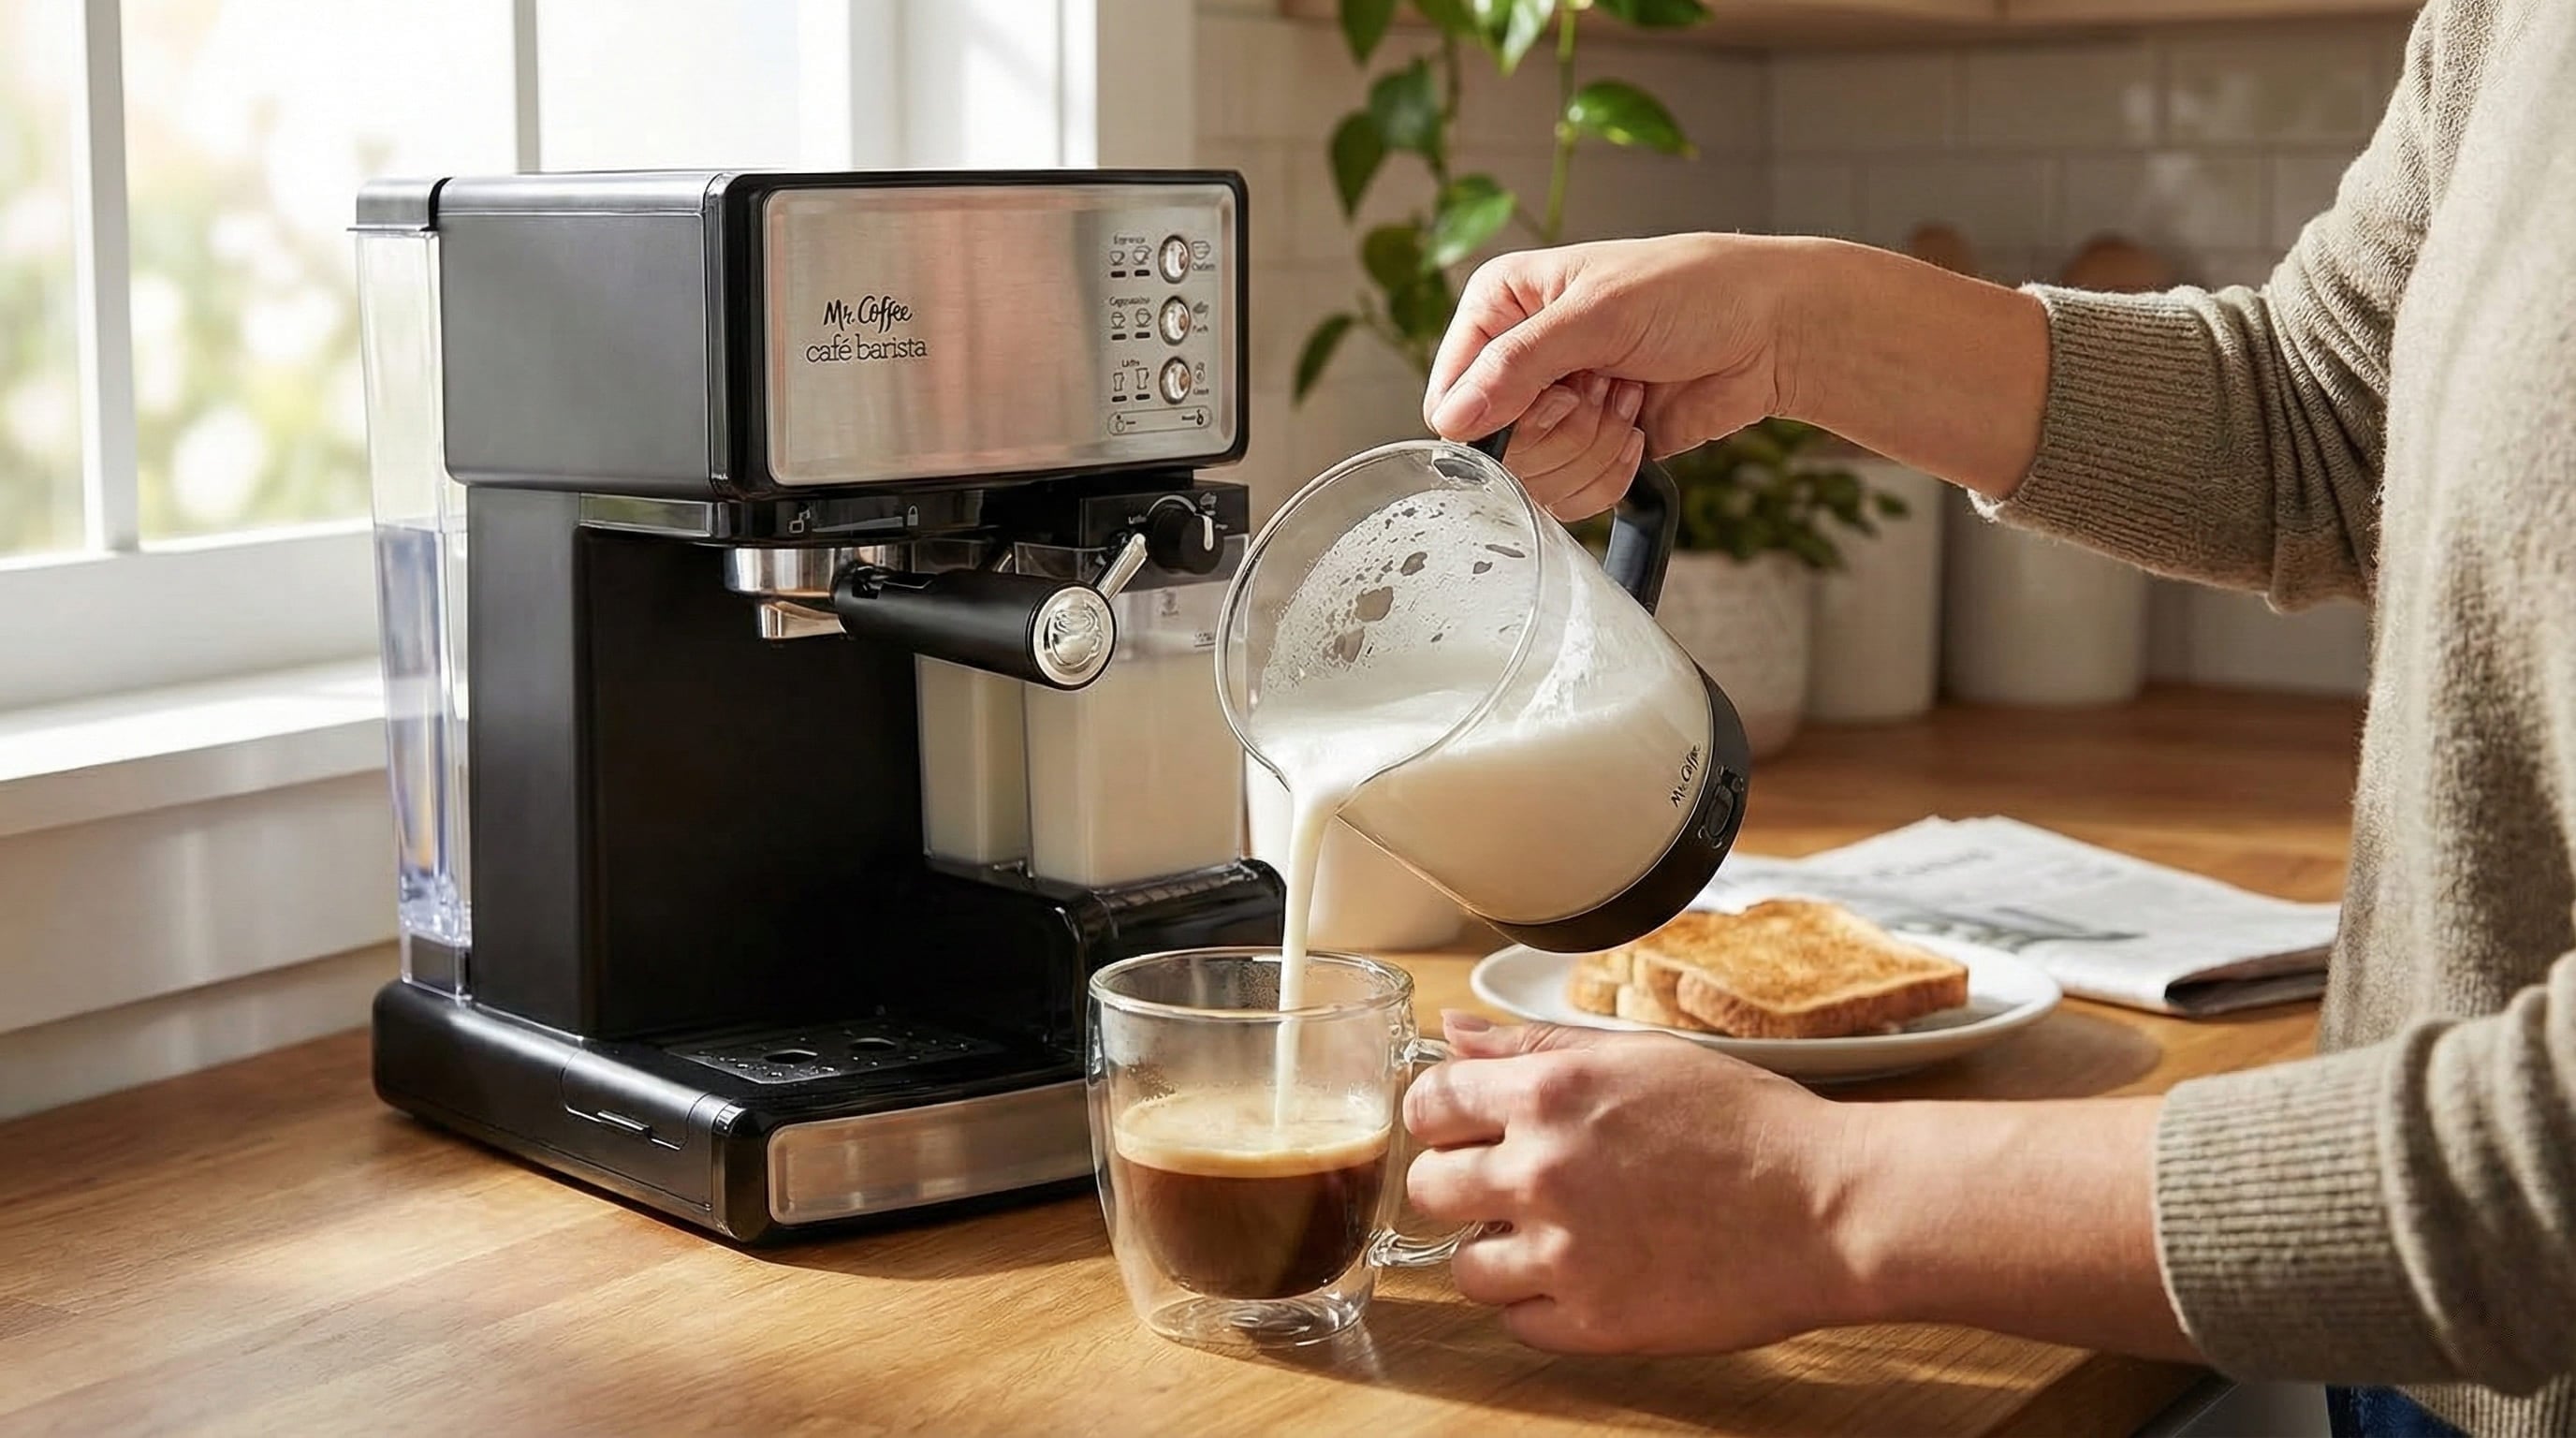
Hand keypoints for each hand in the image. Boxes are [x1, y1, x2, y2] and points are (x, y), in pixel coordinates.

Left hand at [1403, 1012, 1861, 1354]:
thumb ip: (1532, 1046)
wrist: (1829, 1207)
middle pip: (1428, 1187)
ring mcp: (1566, 1255)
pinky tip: (1584, 1275)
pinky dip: (1540, 1304)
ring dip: (1496, 1251)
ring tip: (1553, 1235)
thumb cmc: (1749, 1125)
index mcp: (1550, 1094)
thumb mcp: (1638, 1057)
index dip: (1443, 1116)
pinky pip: (1517, 1323)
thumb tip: (1453, 1031)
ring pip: (1463, 1267)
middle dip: (1461, 1184)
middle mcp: (1543, 1172)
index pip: (1427, 1104)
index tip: (1466, 1128)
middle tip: (1511, 1184)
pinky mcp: (1595, 1323)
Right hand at [1424, 234, 2054, 509]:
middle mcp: (1520, 360)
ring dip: (1594, 448)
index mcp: (1503, 306)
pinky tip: (1640, 429)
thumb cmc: (1696, 291)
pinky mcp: (1591, 449)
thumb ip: (1517, 366)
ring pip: (1535, 478)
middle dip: (1563, 427)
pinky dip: (1612, 472)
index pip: (1453, 392)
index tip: (1555, 391)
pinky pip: (1573, 496)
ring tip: (1629, 401)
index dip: (1499, 412)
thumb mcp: (1598, 313)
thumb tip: (1454, 418)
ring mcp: (1556, 409)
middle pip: (1494, 447)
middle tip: (1603, 389)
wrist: (1773, 331)